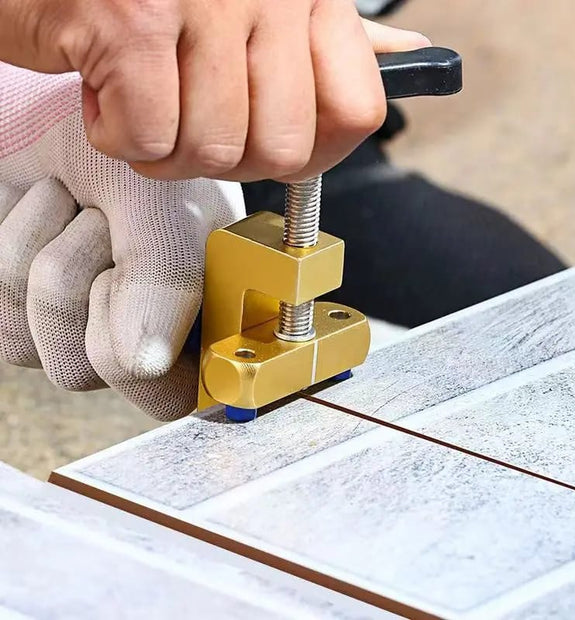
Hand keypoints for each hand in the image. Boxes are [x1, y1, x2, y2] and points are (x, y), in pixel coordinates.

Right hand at [0, 0, 428, 180]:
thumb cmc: (160, 3)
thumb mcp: (263, 15)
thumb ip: (333, 45)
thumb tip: (406, 58)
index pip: (357, 111)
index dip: (312, 150)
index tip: (268, 135)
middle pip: (283, 150)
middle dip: (228, 158)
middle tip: (190, 118)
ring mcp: (203, 2)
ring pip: (215, 151)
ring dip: (168, 149)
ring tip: (143, 99)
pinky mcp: (132, 20)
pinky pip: (150, 140)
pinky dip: (120, 136)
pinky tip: (107, 92)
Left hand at [0, 65, 244, 419]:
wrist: (68, 116)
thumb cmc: (134, 158)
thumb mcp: (165, 212)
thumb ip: (166, 286)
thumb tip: (145, 364)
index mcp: (198, 322)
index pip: (172, 397)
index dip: (145, 351)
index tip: (139, 278)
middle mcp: (142, 337)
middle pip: (89, 370)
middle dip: (84, 280)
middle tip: (106, 224)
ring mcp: (80, 330)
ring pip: (34, 347)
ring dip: (45, 255)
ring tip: (76, 209)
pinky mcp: (23, 315)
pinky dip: (11, 250)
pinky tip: (43, 216)